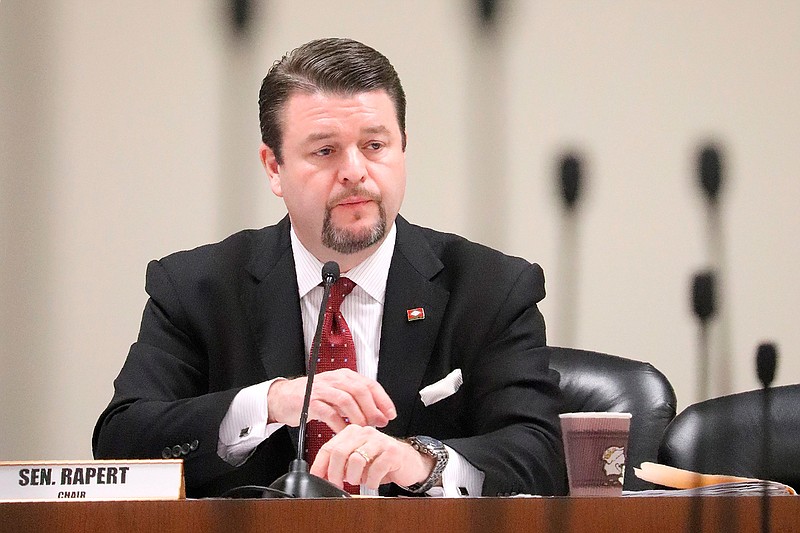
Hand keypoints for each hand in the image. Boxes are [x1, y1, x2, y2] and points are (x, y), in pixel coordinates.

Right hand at [267, 369, 395, 431]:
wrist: (283, 398)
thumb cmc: (313, 398)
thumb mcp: (338, 395)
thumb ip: (357, 402)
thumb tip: (379, 415)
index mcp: (344, 376)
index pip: (370, 384)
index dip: (383, 400)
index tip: (390, 414)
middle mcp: (334, 380)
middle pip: (360, 391)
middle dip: (372, 409)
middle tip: (378, 424)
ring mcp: (322, 390)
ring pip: (346, 400)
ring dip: (357, 417)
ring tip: (362, 429)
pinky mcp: (310, 402)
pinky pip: (329, 413)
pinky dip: (339, 424)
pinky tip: (344, 432)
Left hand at [309, 425, 435, 489]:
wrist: (408, 462)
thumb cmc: (380, 462)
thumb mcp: (356, 461)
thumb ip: (340, 464)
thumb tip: (321, 476)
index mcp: (352, 433)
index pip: (329, 447)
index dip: (320, 465)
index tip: (316, 478)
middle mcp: (365, 433)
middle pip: (339, 452)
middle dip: (334, 473)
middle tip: (337, 484)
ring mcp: (380, 441)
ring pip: (356, 459)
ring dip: (353, 477)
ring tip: (358, 481)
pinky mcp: (393, 452)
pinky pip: (375, 470)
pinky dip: (370, 481)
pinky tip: (372, 482)